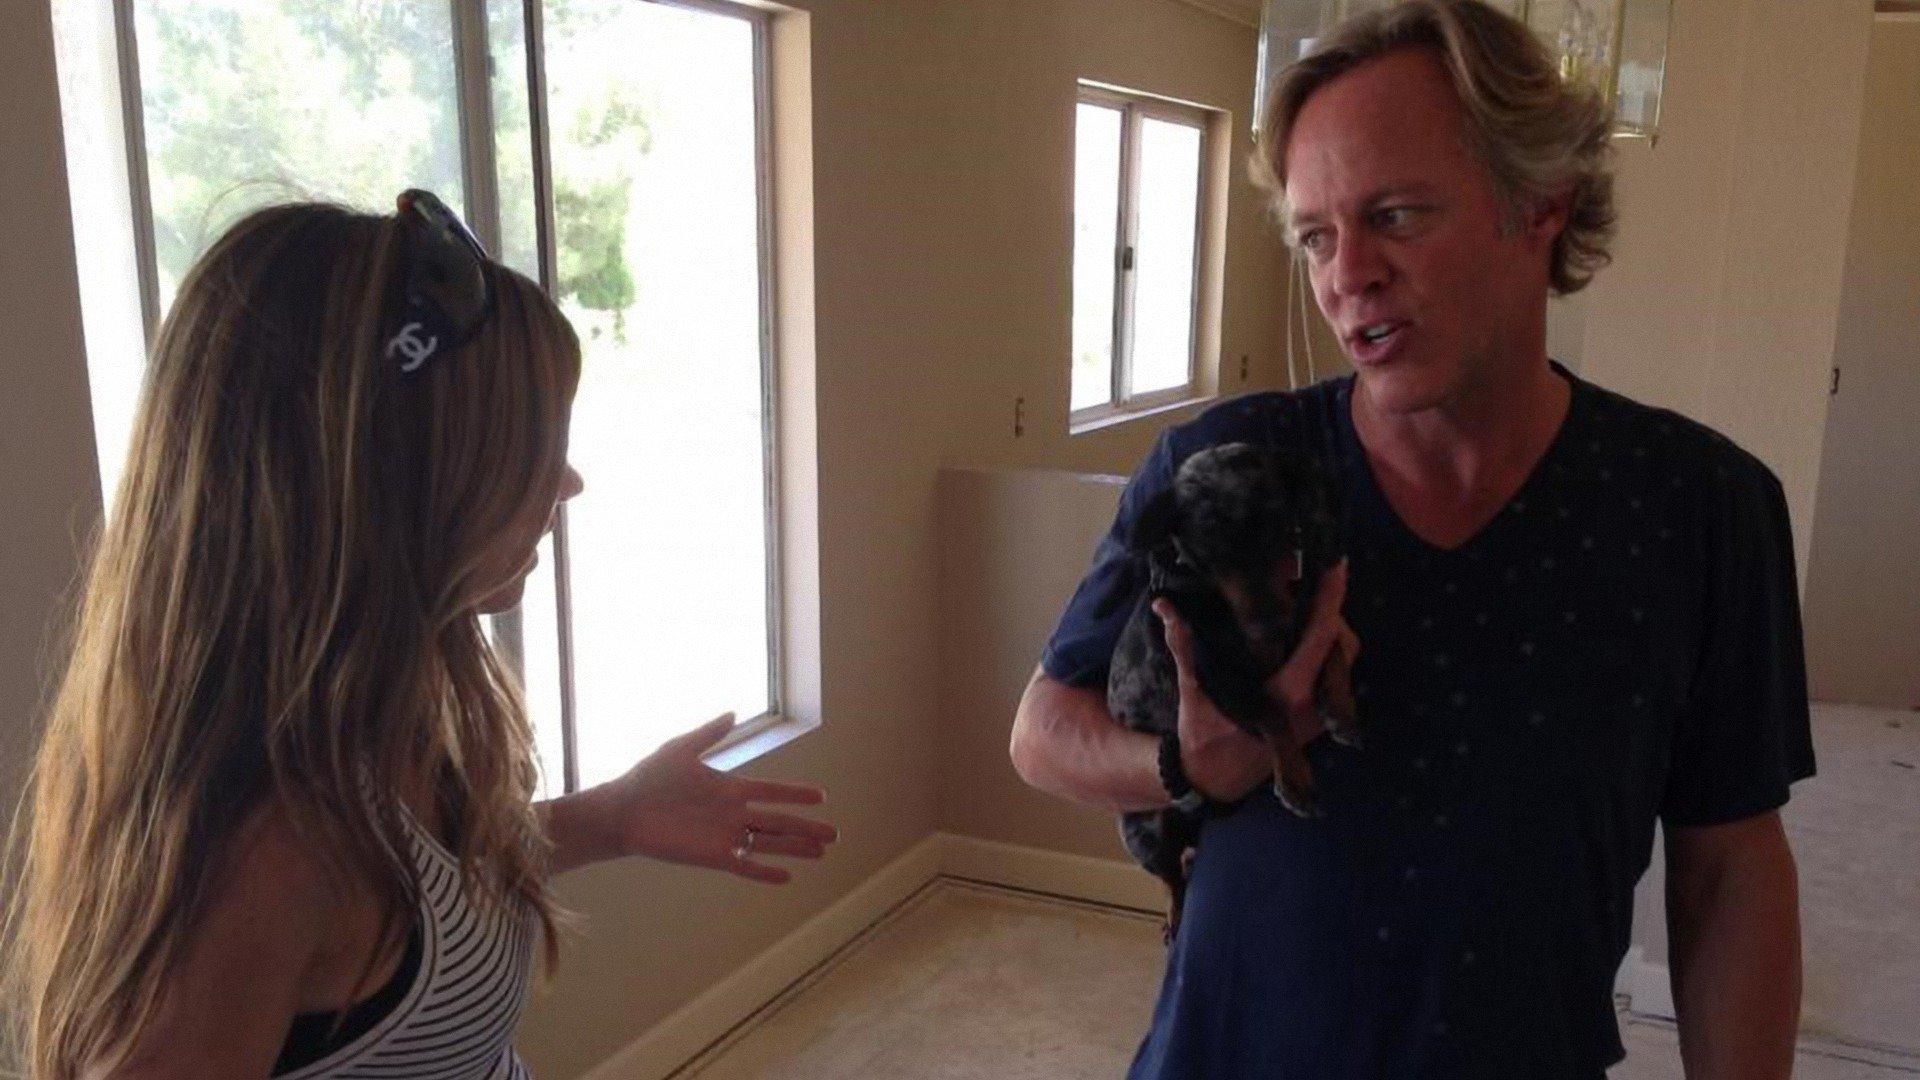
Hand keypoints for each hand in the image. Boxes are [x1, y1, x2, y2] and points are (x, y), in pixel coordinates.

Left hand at [579, 713, 837, 883]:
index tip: (821, 797)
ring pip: (769, 843)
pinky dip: (764, 872)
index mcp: (730, 788)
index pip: (773, 792)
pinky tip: (787, 876)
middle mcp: (733, 814)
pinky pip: (744, 865)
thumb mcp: (681, 748)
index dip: (796, 794)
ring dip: (795, 848)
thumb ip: (708, 733)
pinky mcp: (711, 856)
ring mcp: (724, 836)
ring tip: (821, 853)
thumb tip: (732, 712)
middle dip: (807, 828)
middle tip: (835, 835)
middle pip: (779, 822)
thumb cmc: (649, 777)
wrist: (623, 810)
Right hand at [1154, 560, 1355, 803]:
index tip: (1337, 565)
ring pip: (1343, 662)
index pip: (1320, 638)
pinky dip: (1324, 652)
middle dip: (1333, 613)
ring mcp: (1317, 716)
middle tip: (1309, 587)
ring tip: (1303, 609)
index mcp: (1287, 695)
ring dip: (1330, 632)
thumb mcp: (1194, 693)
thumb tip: (1165, 606)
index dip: (1331, 599)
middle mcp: (1311, 706)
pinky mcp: (1315, 721)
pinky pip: (1334, 677)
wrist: (1213, 781)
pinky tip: (1300, 638)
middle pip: (1343, 645)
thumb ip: (1185, 648)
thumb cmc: (1203, 739)